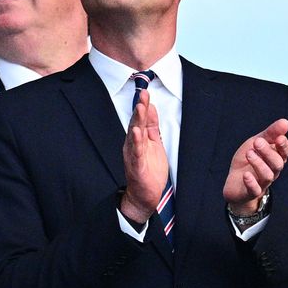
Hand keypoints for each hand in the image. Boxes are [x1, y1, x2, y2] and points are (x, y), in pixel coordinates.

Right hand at [120, 89, 169, 222]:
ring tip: (140, 108)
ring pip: (135, 136)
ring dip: (137, 122)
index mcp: (138, 140)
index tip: (146, 92)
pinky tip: (137, 133)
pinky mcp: (137, 167)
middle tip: (143, 94)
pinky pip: (136, 153)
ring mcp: (134, 156)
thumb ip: (151, 127)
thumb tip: (151, 107)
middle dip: (140, 109)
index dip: (144, 105)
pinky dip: (136, 143)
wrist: (144, 196)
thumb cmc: (149, 171)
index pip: (141, 119)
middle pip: (136, 124)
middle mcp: (133, 146)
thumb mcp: (153, 144)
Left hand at [223, 118, 287, 213]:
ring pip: (267, 175)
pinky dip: (251, 182)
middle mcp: (272, 171)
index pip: (285, 153)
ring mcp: (262, 183)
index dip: (284, 146)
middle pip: (277, 163)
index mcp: (275, 158)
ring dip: (259, 164)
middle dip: (268, 152)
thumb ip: (270, 133)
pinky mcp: (251, 192)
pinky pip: (255, 190)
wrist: (234, 182)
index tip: (279, 138)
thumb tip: (285, 122)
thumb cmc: (247, 160)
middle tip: (257, 142)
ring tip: (249, 153)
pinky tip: (245, 175)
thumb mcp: (257, 143)